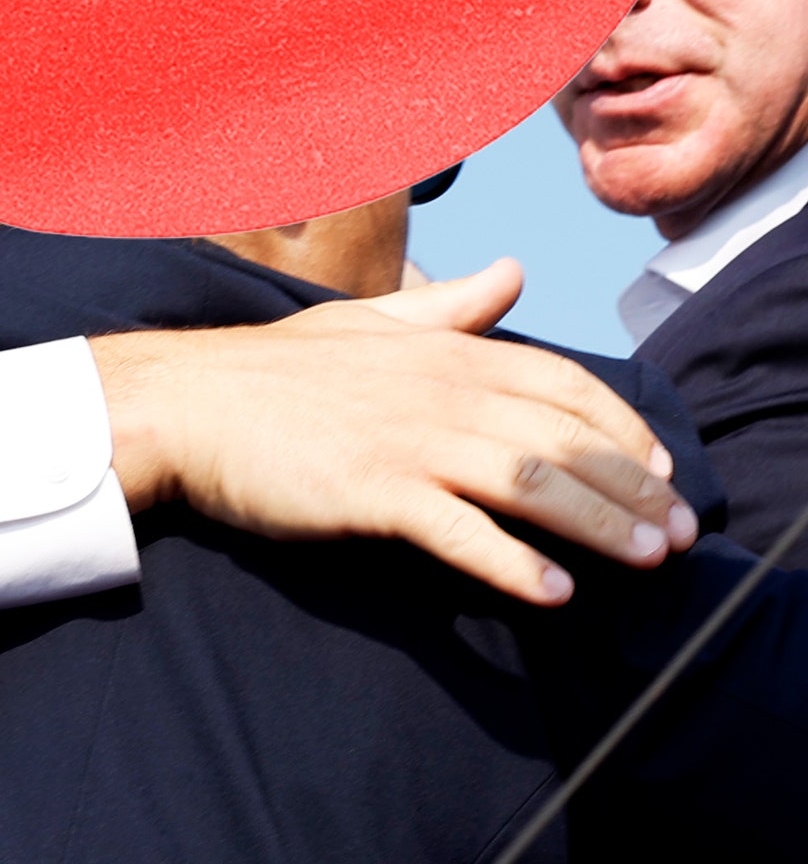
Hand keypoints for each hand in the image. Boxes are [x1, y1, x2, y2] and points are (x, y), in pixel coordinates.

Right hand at [92, 258, 697, 606]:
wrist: (186, 404)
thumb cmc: (271, 372)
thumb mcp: (367, 323)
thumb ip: (448, 307)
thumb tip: (514, 271)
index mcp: (444, 351)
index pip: (563, 383)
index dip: (623, 426)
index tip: (658, 469)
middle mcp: (439, 391)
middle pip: (564, 437)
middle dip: (632, 487)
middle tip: (677, 535)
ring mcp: (407, 441)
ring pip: (531, 482)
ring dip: (598, 524)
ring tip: (643, 562)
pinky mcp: (372, 491)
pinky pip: (460, 530)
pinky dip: (513, 563)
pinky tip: (552, 592)